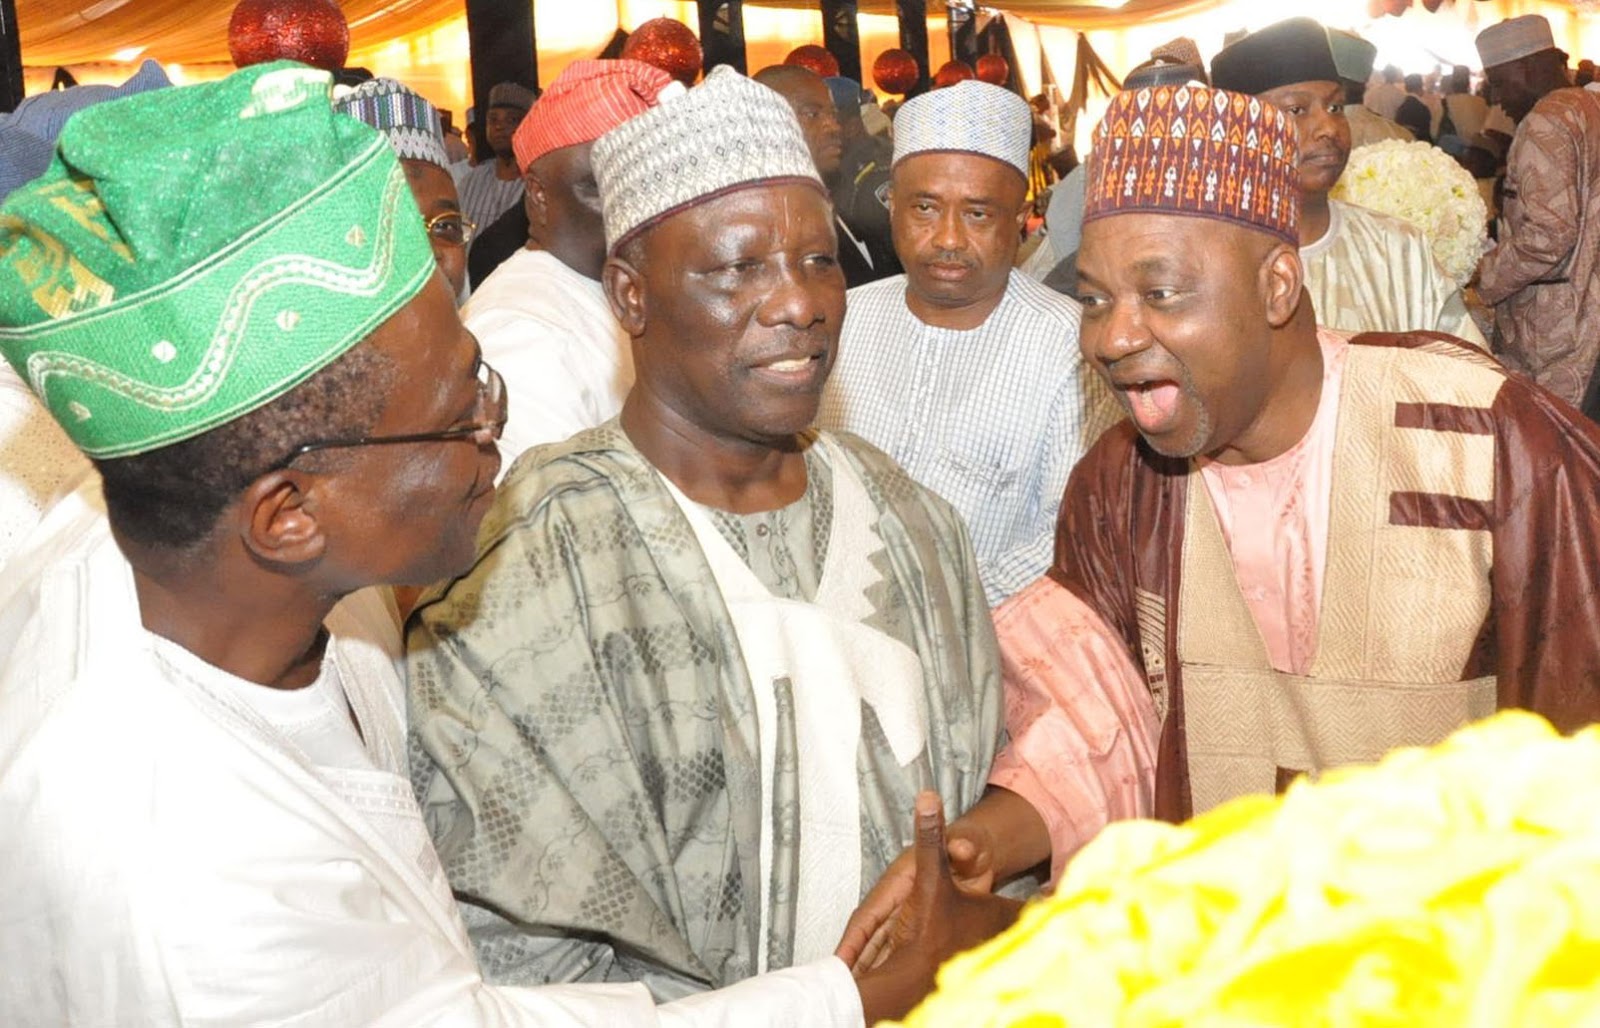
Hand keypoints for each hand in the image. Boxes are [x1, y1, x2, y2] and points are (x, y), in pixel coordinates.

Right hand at [836, 807, 997, 971]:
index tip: (842, 958)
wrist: (978, 852)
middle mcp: (899, 897)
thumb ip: (962, 847)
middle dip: (855, 960)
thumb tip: (962, 848)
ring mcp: (907, 912)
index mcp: (901, 878)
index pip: (870, 912)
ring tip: (858, 991)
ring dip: (869, 967)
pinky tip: (884, 984)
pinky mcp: (919, 923)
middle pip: (870, 935)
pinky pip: (898, 949)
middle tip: (845, 985)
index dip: (855, 938)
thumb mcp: (966, 845)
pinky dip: (889, 967)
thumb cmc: (968, 846)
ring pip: (882, 946)